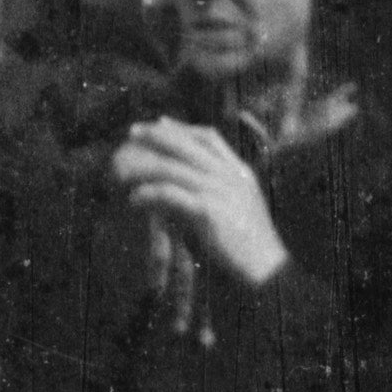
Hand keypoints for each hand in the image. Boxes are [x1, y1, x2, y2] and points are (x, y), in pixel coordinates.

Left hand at [111, 119, 290, 289]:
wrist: (268, 269)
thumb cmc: (254, 246)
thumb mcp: (243, 206)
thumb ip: (223, 189)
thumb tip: (193, 182)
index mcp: (240, 171)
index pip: (209, 136)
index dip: (183, 127)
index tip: (161, 121)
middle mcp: (229, 175)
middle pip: (186, 144)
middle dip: (156, 134)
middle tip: (132, 131)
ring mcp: (218, 190)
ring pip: (172, 168)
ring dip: (143, 167)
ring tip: (123, 170)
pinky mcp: (207, 210)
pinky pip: (169, 195)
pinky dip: (148, 194)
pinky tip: (135, 199)